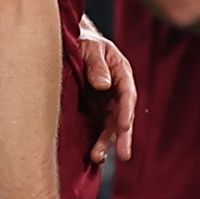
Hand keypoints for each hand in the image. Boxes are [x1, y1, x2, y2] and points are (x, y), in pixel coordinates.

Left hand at [76, 17, 136, 163]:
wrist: (72, 42)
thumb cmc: (83, 41)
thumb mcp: (90, 47)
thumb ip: (97, 65)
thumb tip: (104, 85)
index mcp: (122, 73)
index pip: (127, 95)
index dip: (126, 112)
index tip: (124, 127)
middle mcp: (117, 91)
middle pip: (122, 116)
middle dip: (121, 136)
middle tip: (123, 155)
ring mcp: (106, 102)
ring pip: (110, 126)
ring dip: (106, 143)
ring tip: (97, 157)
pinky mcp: (94, 110)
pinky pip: (98, 128)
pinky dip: (96, 141)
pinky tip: (93, 156)